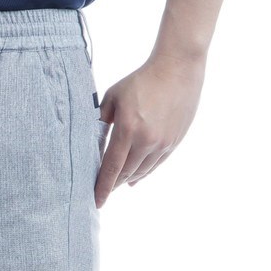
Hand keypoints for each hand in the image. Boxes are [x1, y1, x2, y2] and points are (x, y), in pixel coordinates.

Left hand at [95, 52, 204, 206]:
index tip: (96, 202)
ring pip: (141, 172)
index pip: (111, 167)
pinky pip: (155, 166)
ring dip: (128, 179)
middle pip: (125, 173)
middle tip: (103, 190)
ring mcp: (162, 143)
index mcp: (127, 129)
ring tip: (118, 184)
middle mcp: (146, 140)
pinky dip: (143, 173)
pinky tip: (135, 178)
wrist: (178, 67)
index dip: (102, 187)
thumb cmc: (141, 79)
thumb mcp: (114, 96)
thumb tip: (93, 142)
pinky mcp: (173, 142)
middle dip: (113, 184)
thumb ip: (101, 120)